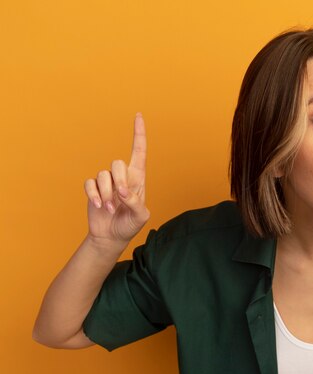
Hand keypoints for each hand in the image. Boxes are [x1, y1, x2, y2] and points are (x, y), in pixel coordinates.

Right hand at [83, 113, 149, 243]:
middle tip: (120, 198)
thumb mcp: (140, 216)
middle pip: (117, 163)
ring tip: (111, 209)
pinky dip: (94, 195)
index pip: (139, 151)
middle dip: (118, 181)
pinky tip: (99, 206)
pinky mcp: (93, 188)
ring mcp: (107, 182)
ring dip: (107, 194)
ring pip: (103, 175)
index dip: (139, 133)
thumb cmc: (130, 224)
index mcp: (138, 178)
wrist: (112, 236)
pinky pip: (89, 183)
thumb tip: (123, 191)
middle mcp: (122, 176)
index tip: (138, 115)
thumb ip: (135, 203)